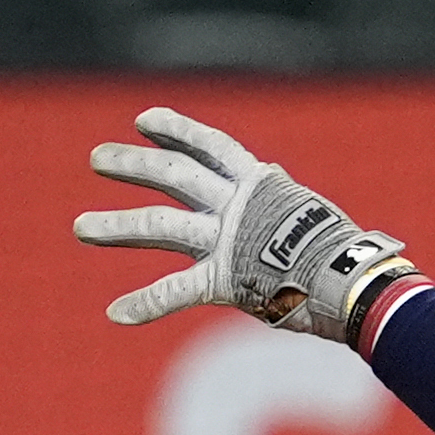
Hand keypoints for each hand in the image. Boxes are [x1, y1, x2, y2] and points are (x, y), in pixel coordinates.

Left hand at [74, 107, 408, 338]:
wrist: (354, 283)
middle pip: (173, 175)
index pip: (209, 146)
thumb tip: (277, 189)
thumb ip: (278, 202)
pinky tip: (116, 313)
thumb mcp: (307, 212)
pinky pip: (176, 290)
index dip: (175, 130)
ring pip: (160, 224)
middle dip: (131, 164)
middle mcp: (235, 205)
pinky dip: (145, 303)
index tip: (143, 121)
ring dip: (116, 227)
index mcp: (258, 184)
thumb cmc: (343, 254)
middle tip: (97, 158)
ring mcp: (226, 240)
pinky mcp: (223, 280)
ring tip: (80, 229)